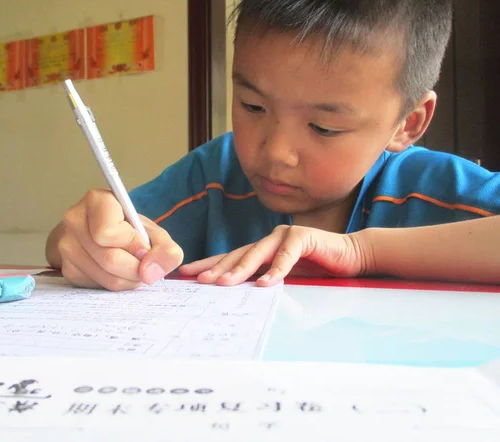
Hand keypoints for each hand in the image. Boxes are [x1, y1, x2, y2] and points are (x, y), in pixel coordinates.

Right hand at [56, 189, 183, 290]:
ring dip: (128, 280)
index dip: (132, 245)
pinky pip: (97, 287)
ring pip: (105, 277)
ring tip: (133, 268)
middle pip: (109, 258)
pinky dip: (115, 285)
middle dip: (135, 268)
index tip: (144, 248)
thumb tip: (151, 273)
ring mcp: (65, 246)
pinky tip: (118, 273)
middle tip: (144, 265)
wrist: (99, 233)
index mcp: (96, 201)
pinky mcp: (66, 268)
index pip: (107, 232)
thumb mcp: (151, 231)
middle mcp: (74, 220)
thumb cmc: (127, 228)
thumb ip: (164, 248)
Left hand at [179, 225, 367, 286]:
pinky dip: (276, 270)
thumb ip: (265, 284)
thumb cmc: (318, 270)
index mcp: (261, 251)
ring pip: (257, 253)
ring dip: (240, 269)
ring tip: (224, 284)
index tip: (187, 275)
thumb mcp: (286, 281)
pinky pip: (286, 256)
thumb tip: (240, 301)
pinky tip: (265, 284)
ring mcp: (284, 236)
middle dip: (217, 269)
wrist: (350, 257)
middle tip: (199, 281)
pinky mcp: (303, 237)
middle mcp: (269, 241)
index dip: (209, 265)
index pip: (230, 259)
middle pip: (237, 255)